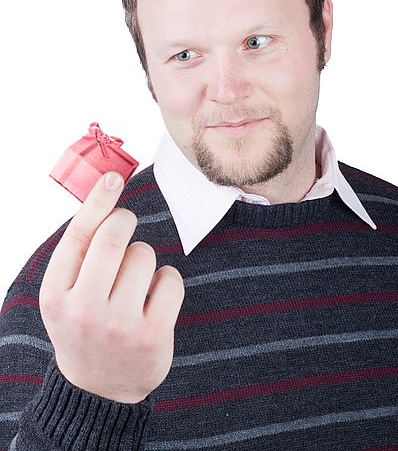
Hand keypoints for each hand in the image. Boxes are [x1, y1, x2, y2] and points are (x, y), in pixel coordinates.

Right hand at [39, 171, 184, 403]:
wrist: (99, 390)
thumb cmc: (85, 326)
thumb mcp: (65, 295)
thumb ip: (80, 252)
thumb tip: (106, 196)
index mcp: (55, 295)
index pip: (77, 236)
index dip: (97, 200)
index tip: (114, 178)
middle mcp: (84, 309)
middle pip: (113, 237)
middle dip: (125, 222)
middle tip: (126, 227)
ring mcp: (119, 325)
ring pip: (145, 255)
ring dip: (144, 258)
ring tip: (134, 283)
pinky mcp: (153, 335)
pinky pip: (171, 279)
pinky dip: (167, 281)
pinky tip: (154, 300)